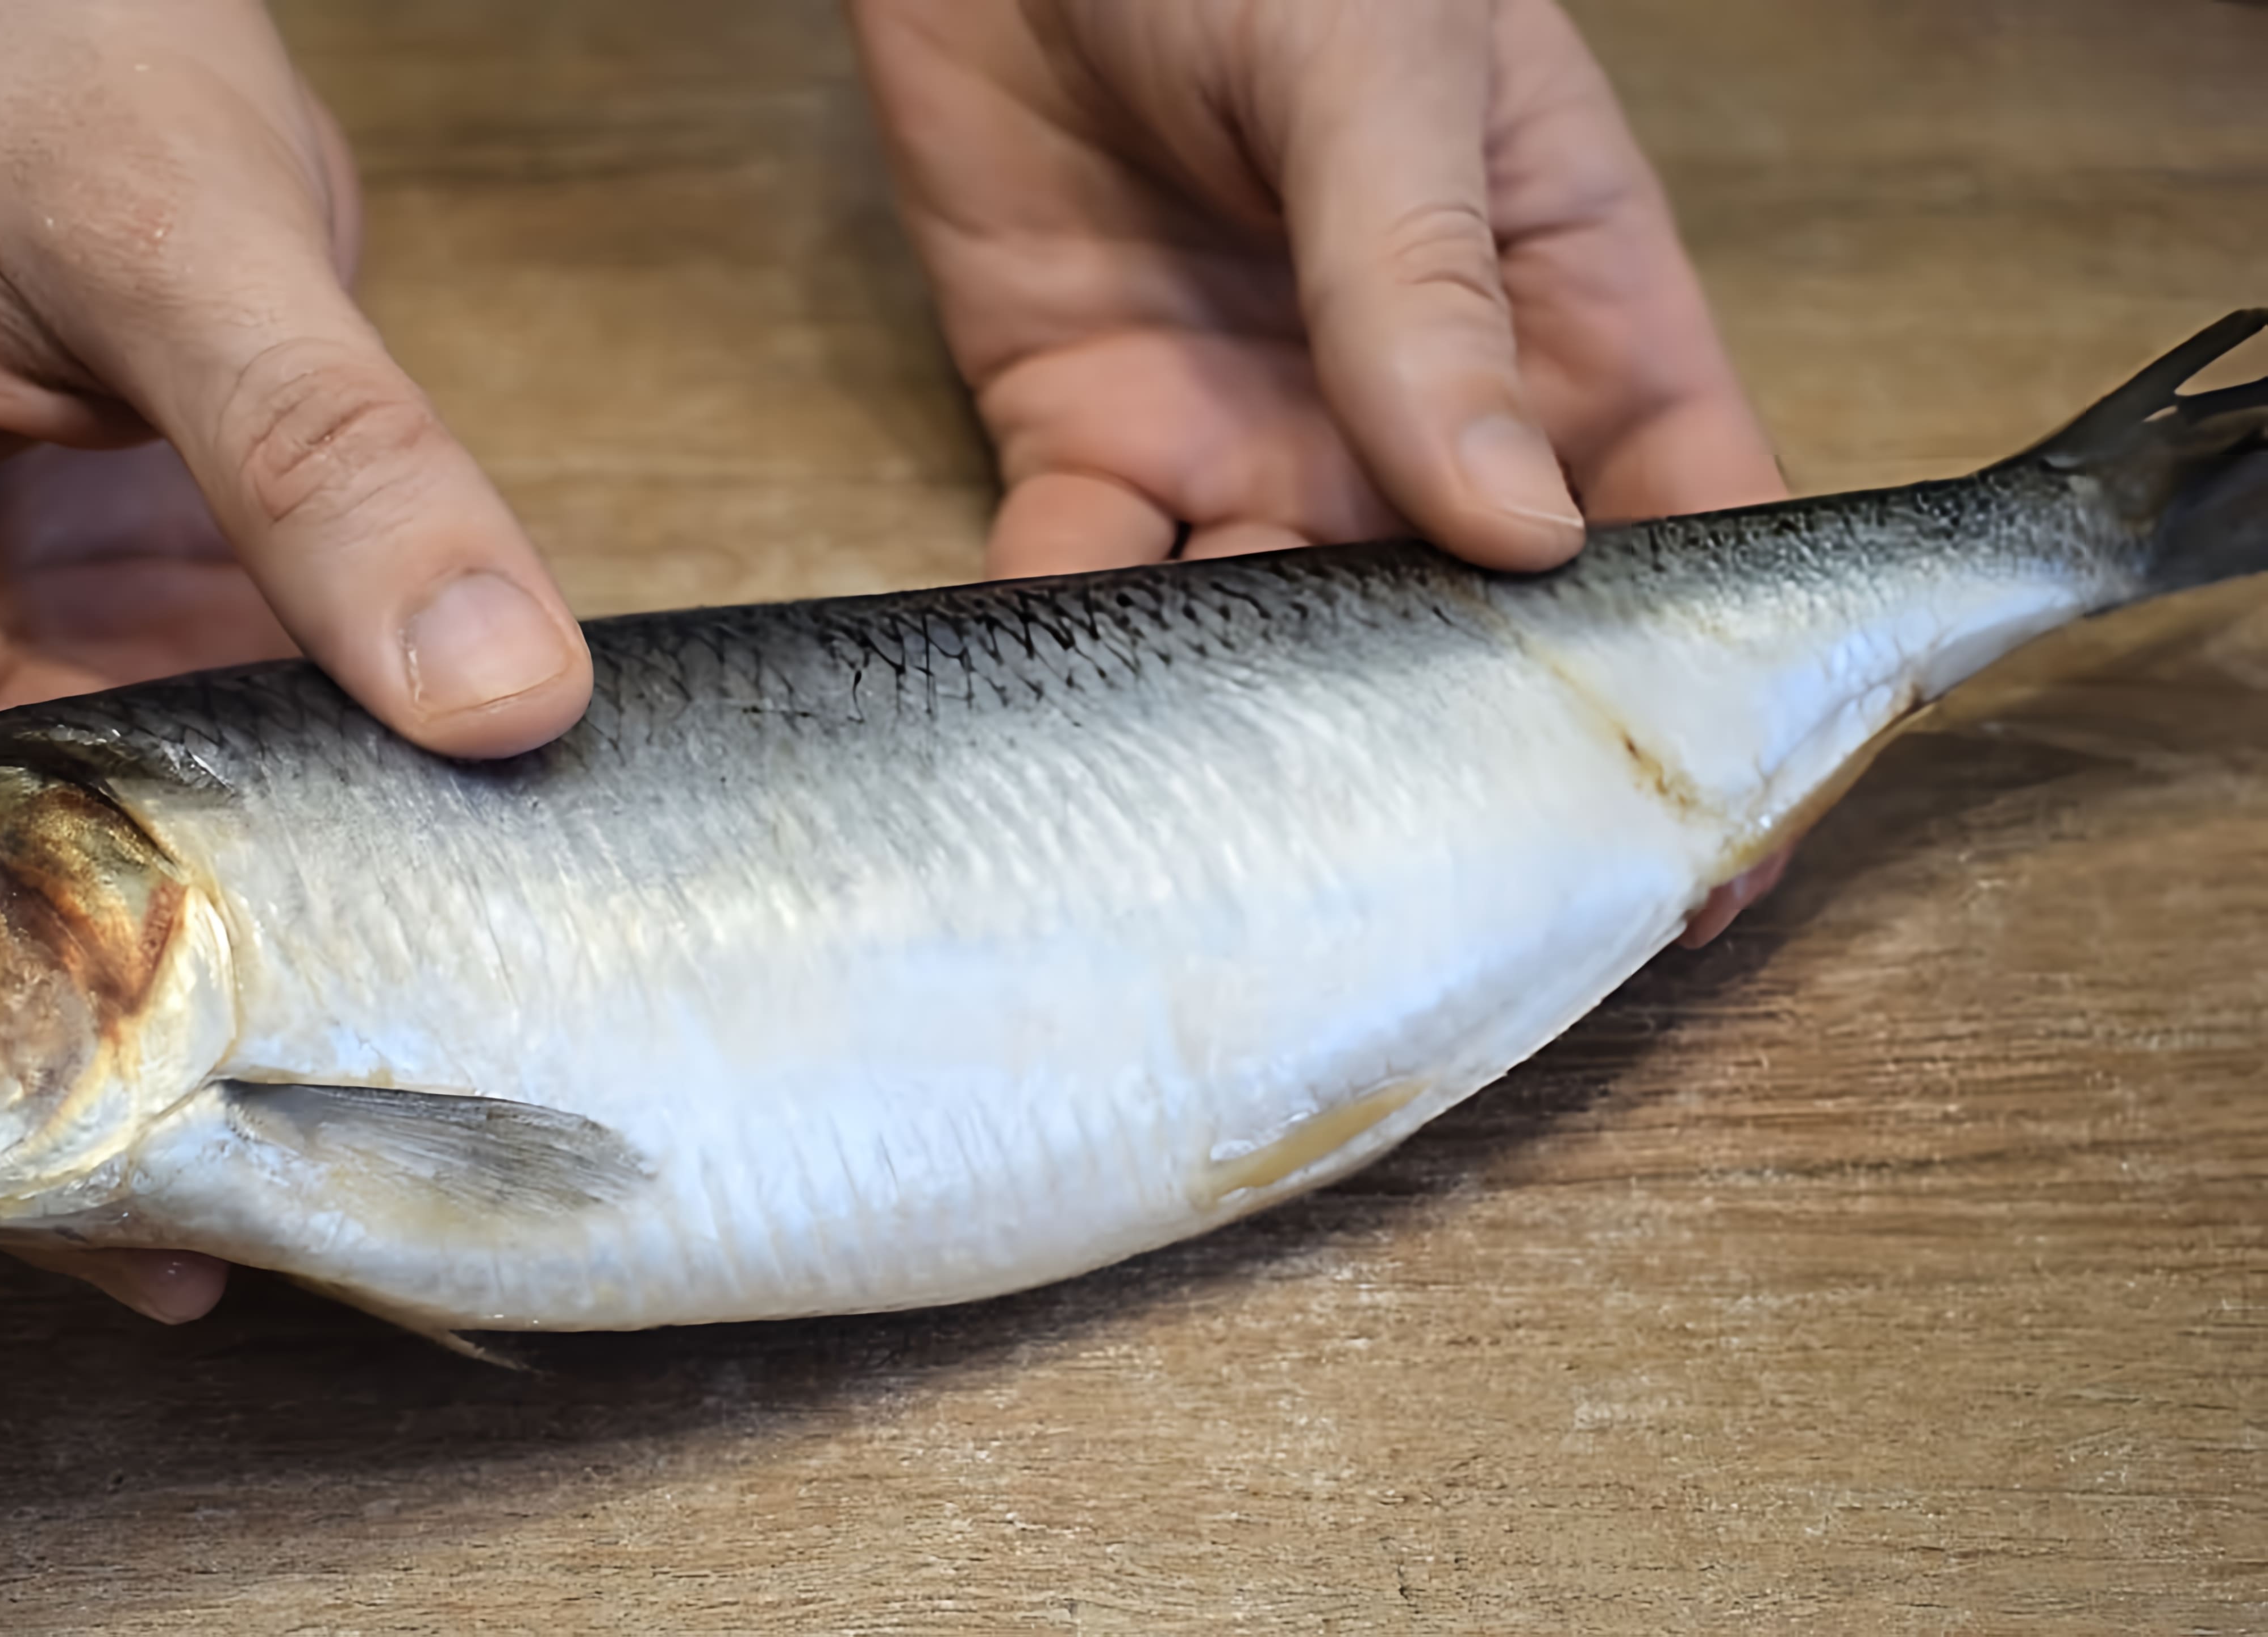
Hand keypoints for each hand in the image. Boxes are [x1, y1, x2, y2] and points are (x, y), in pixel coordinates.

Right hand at [0, 0, 595, 1320]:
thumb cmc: (55, 57)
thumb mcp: (193, 236)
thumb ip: (331, 453)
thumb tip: (498, 687)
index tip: (109, 1159)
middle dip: (60, 1066)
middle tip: (228, 1236)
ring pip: (44, 886)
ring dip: (173, 1003)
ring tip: (321, 1155)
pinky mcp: (82, 639)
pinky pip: (159, 802)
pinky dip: (254, 889)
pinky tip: (375, 979)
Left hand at [847, 0, 1794, 937]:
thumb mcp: (1385, 71)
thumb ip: (1431, 288)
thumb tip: (1516, 525)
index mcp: (1558, 302)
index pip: (1679, 512)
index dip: (1706, 679)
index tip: (1709, 843)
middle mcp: (1409, 400)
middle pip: (1471, 625)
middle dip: (1469, 761)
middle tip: (1463, 904)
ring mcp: (1247, 431)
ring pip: (1272, 640)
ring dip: (1258, 739)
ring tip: (1252, 847)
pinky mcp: (1085, 437)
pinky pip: (1079, 582)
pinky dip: (1055, 659)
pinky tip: (1055, 734)